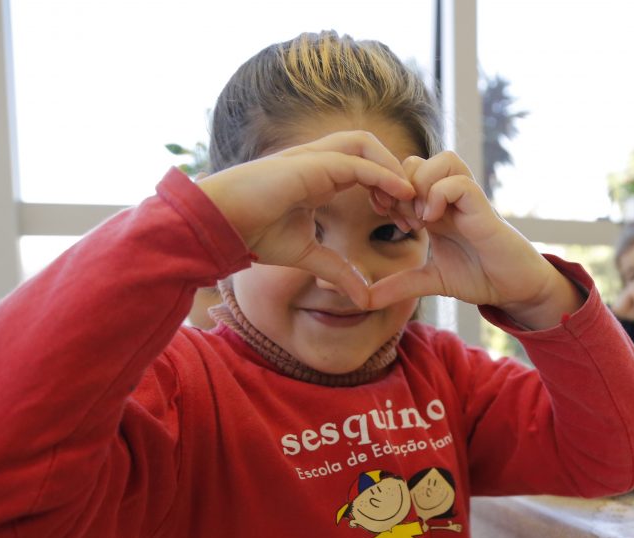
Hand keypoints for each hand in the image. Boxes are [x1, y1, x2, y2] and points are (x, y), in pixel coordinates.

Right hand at [196, 131, 416, 308]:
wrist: (222, 222)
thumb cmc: (253, 232)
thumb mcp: (307, 256)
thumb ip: (338, 271)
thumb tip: (364, 298)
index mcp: (319, 177)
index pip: (366, 170)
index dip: (389, 191)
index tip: (403, 223)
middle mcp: (319, 161)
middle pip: (370, 150)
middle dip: (396, 174)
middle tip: (411, 211)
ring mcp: (314, 157)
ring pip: (365, 144)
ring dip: (392, 167)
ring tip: (407, 200)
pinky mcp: (311, 162)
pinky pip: (357, 161)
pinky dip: (383, 173)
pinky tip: (400, 193)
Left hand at [365, 152, 582, 328]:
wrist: (514, 287)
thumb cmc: (479, 277)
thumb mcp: (429, 280)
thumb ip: (398, 285)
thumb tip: (363, 300)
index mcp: (434, 207)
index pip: (403, 174)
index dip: (388, 190)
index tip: (387, 218)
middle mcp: (449, 197)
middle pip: (416, 160)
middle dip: (400, 186)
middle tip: (400, 218)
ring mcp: (467, 199)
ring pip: (440, 160)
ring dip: (421, 186)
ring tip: (419, 219)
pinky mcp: (483, 208)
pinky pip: (458, 182)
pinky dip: (439, 195)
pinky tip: (433, 221)